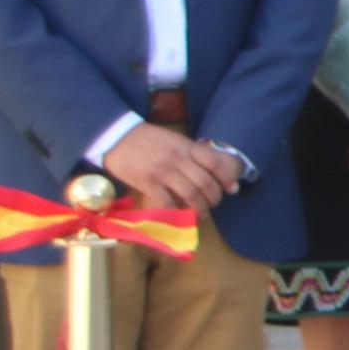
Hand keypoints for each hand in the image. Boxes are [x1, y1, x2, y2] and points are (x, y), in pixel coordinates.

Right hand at [103, 121, 229, 215]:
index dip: (227, 178)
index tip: (231, 189)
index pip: (215, 163)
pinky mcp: (147, 182)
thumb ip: (191, 153)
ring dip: (199, 208)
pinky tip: (179, 214)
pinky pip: (167, 201)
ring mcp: (163, 171)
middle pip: (205, 183)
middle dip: (214, 198)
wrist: (117, 136)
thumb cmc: (147, 139)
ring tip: (201, 213)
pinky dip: (176, 211)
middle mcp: (178, 159)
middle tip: (213, 204)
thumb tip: (208, 168)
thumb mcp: (174, 140)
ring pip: (190, 194)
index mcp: (186, 147)